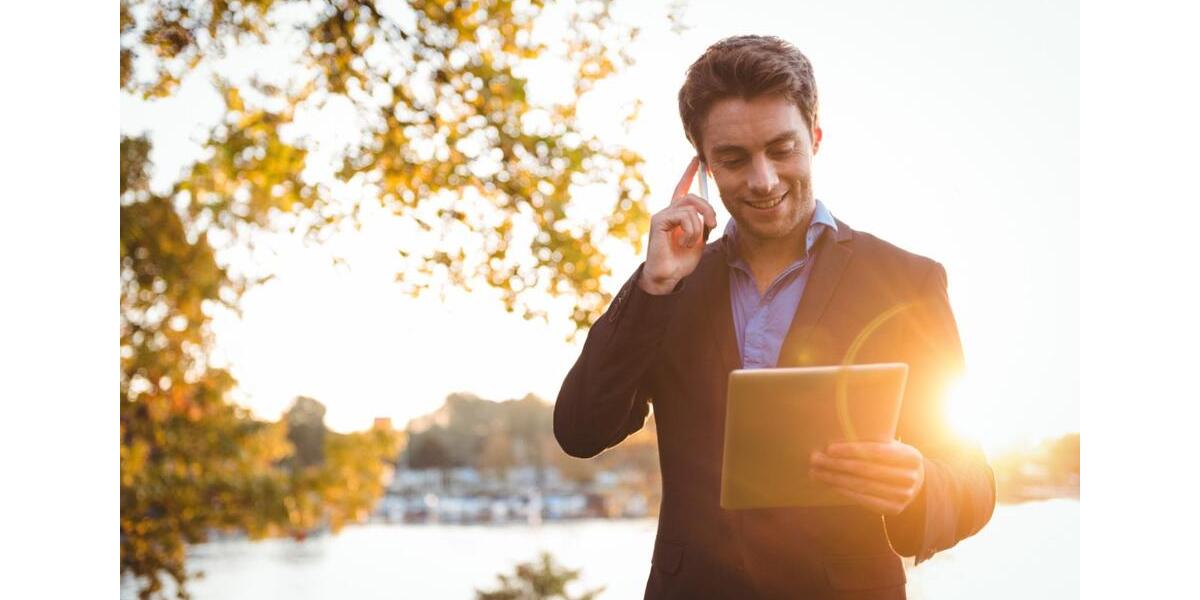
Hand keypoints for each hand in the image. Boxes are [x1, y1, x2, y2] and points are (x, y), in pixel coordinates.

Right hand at [638, 157, 717, 294]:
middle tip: (712, 225)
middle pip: (692, 196)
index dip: (689, 174)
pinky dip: (690, 231)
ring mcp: (662, 215)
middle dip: (708, 209)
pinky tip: (683, 243)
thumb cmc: (680, 262)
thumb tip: (709, 214)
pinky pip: (683, 216)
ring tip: (693, 242)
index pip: (683, 189)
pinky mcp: (659, 220)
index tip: (696, 160)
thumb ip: (703, 224)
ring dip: (699, 226)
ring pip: (690, 207)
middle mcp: (668, 211)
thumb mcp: (699, 240)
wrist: (667, 277)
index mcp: (677, 215)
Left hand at [809, 441, 924, 516]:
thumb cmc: (894, 457)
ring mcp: (904, 496)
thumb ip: (873, 441)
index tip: (829, 448)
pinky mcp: (895, 509)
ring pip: (862, 486)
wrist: (915, 482)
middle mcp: (911, 478)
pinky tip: (830, 484)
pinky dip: (844, 491)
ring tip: (816, 472)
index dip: (851, 450)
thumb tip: (834, 438)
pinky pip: (864, 500)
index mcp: (912, 457)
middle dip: (837, 464)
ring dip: (835, 479)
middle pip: (866, 470)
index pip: (877, 452)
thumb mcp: (892, 446)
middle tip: (815, 459)